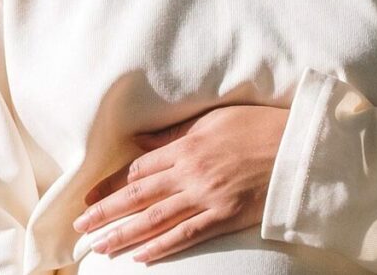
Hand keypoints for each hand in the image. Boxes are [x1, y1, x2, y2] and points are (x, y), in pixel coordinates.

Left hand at [72, 104, 289, 263]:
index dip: (111, 185)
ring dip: (125, 234)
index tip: (90, 198)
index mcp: (186, 145)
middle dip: (107, 212)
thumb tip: (139, 140)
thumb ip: (174, 134)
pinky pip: (187, 235)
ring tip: (102, 247)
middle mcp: (190, 172)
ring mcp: (207, 196)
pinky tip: (141, 256)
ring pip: (156, 219)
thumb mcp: (212, 119)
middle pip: (139, 196)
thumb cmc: (256, 126)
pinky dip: (162, 247)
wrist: (295, 146)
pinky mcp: (224, 216)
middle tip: (81, 226)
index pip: (138, 169)